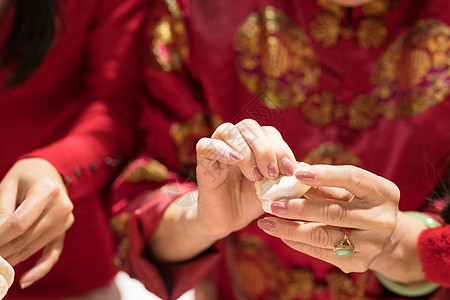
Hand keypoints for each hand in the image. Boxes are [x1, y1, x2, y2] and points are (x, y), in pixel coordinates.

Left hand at [0, 158, 73, 287]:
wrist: (50, 172)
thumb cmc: (26, 177)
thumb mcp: (9, 185)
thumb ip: (3, 210)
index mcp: (47, 191)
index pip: (19, 223)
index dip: (0, 238)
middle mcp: (61, 207)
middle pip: (27, 237)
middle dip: (3, 251)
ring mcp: (66, 220)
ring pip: (35, 246)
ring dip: (13, 258)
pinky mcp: (65, 230)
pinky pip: (53, 253)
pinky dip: (40, 269)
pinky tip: (24, 281)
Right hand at [194, 119, 297, 238]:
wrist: (228, 219)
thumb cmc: (251, 201)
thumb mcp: (275, 189)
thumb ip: (289, 178)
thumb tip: (308, 169)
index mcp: (254, 144)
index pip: (269, 133)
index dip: (281, 148)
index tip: (289, 170)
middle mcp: (236, 141)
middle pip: (249, 127)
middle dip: (265, 148)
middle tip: (271, 173)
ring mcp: (217, 149)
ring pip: (229, 131)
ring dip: (246, 151)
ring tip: (255, 176)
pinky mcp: (203, 161)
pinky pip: (206, 145)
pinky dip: (221, 149)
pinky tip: (235, 161)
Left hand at [257, 165, 403, 277]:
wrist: (385, 239)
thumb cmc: (359, 204)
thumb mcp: (349, 190)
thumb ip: (325, 184)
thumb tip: (291, 173)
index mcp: (383, 192)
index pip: (352, 178)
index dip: (324, 175)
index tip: (296, 173)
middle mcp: (381, 220)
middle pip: (334, 212)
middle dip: (299, 208)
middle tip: (273, 204)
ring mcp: (371, 245)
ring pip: (324, 236)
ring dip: (290, 229)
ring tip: (267, 222)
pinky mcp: (357, 263)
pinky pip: (320, 252)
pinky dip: (297, 241)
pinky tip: (280, 233)